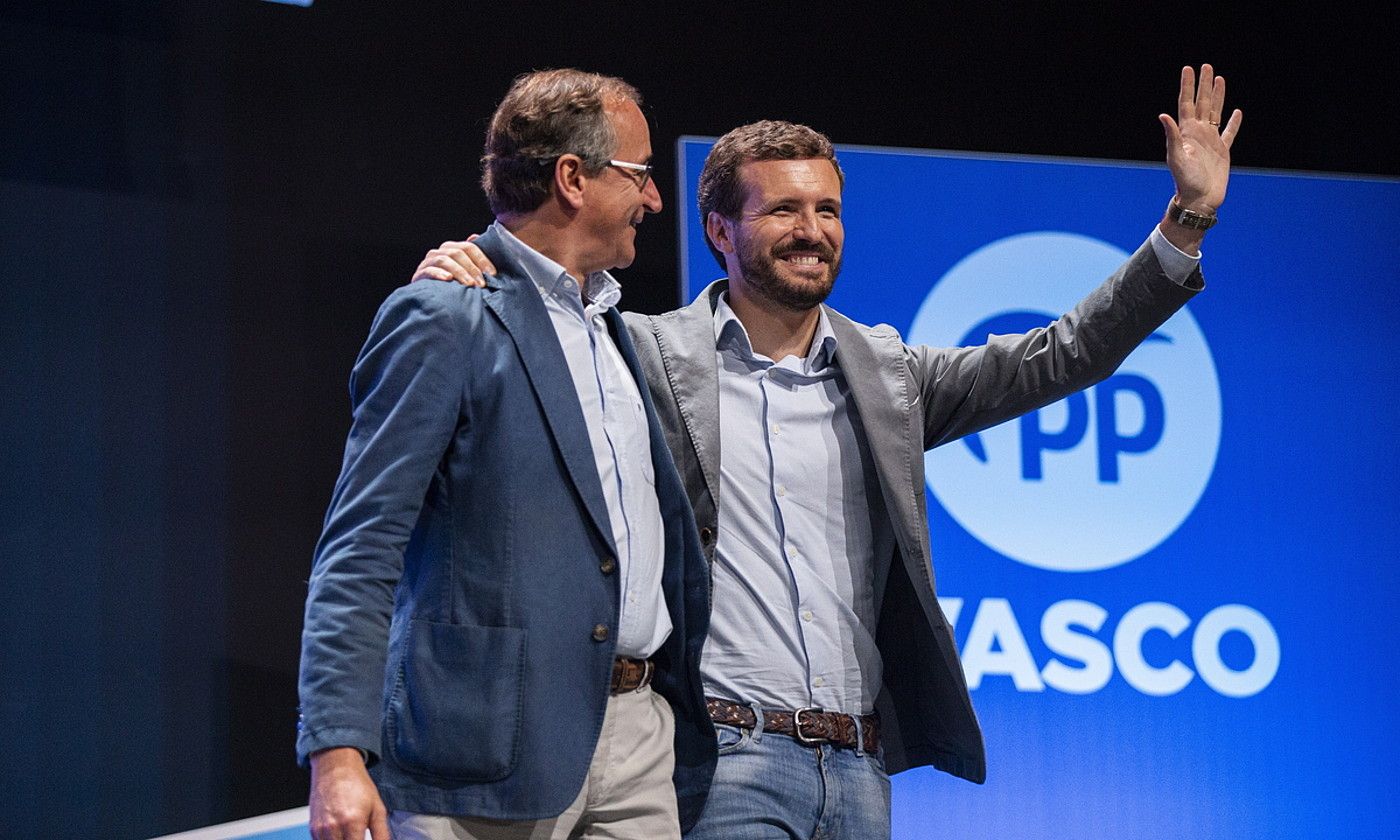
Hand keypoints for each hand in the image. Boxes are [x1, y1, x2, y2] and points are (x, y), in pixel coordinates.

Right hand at [309, 747, 390, 839]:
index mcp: (352, 823)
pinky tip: (341, 833)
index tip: (364, 839)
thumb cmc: (357, 785)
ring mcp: (321, 829)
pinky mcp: (313, 829)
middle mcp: (334, 827)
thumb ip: (382, 834)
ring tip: (351, 833)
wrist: (335, 767)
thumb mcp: (377, 808)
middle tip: (358, 835)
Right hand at [411, 235, 495, 287]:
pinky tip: (448, 279)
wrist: (432, 298)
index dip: (482, 259)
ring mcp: (428, 262)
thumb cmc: (453, 284)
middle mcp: (439, 252)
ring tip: (470, 284)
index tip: (493, 273)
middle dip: (472, 268)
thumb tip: (475, 236)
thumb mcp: (465, 271)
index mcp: (452, 248)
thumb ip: (472, 256)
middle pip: (457, 253)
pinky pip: (429, 270)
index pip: (469, 247)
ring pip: (444, 260)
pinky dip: (439, 274)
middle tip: (482, 284)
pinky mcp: (419, 274)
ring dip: (459, 272)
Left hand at [1159, 64, 1242, 213]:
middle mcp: (1198, 133)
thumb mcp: (1176, 158)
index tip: (1188, 68)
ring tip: (1219, 79)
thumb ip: (1172, 136)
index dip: (1187, 86)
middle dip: (1203, 85)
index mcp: (1186, 133)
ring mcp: (1211, 141)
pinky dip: (1233, 122)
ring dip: (1218, 96)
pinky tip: (1236, 112)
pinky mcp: (1223, 151)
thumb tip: (1163, 116)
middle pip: (1202, 103)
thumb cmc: (1185, 181)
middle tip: (1205, 66)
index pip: (1187, 103)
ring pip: (1216, 112)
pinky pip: (1229, 133)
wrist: (1199, 200)